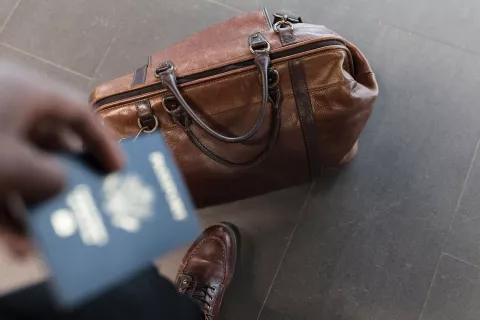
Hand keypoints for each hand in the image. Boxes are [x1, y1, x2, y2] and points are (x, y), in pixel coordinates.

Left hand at [0, 63, 123, 256]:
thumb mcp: (16, 165)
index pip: (79, 114)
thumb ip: (52, 177)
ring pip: (20, 173)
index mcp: (26, 94)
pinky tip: (13, 246)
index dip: (103, 144)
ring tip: (52, 238)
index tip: (119, 172)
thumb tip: (61, 184)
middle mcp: (7, 110)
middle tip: (88, 205)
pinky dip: (4, 214)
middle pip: (51, 147)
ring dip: (36, 208)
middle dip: (68, 183)